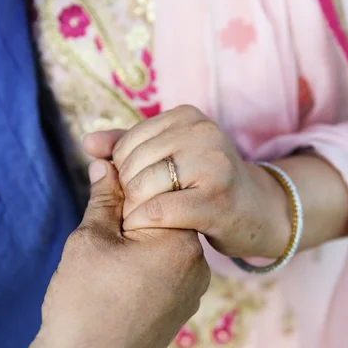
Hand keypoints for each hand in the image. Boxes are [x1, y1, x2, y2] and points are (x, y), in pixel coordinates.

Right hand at [6, 160, 209, 347]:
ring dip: (138, 239)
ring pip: (164, 244)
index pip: (160, 190)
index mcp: (181, 242)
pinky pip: (167, 270)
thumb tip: (106, 164)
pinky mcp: (182, 307)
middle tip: (104, 231)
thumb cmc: (84, 304)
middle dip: (133, 213)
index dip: (127, 184)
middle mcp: (198, 265)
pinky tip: (119, 278)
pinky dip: (145, 264)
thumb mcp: (90, 239)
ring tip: (108, 259)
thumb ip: (105, 198)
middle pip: (165, 217)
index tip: (106, 189)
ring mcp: (193, 290)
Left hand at [83, 105, 292, 258]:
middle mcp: (202, 132)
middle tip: (139, 210)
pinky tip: (151, 231)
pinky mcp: (215, 199)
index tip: (137, 190)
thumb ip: (130, 146)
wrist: (259, 211)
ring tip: (145, 220)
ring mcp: (212, 164)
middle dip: (127, 192)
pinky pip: (158, 211)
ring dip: (134, 211)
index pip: (128, 142)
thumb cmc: (209, 183)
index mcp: (187, 116)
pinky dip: (145, 224)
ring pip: (142, 186)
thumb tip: (88, 143)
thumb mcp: (173, 156)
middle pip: (133, 163)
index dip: (123, 171)